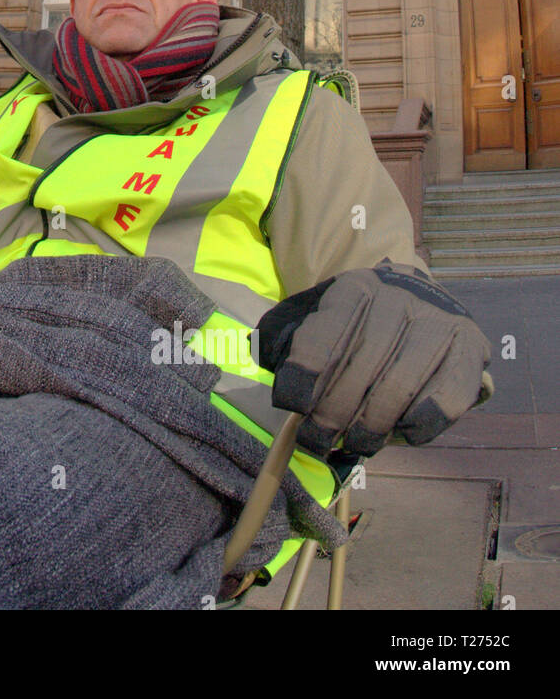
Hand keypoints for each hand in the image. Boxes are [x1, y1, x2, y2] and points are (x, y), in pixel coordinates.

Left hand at [256, 261, 492, 456]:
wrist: (417, 299)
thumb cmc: (355, 323)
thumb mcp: (315, 316)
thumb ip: (286, 338)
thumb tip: (263, 358)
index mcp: (353, 290)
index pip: (322, 334)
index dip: (303, 375)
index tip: (291, 407)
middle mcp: (398, 300)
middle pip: (360, 368)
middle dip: (332, 414)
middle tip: (315, 442)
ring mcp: (439, 323)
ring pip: (398, 389)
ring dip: (370, 428)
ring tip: (353, 445)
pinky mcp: (470, 350)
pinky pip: (443, 401)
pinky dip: (417, 426)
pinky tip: (398, 432)